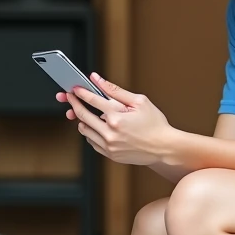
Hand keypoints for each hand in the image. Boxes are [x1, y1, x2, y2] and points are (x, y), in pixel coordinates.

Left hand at [57, 73, 175, 166]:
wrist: (163, 147)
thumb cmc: (154, 124)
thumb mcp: (139, 101)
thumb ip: (115, 90)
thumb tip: (98, 80)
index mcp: (117, 117)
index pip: (92, 100)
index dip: (81, 92)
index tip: (75, 88)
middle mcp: (110, 133)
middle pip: (82, 115)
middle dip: (74, 104)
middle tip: (71, 98)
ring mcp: (109, 145)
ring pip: (84, 130)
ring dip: (83, 120)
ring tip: (88, 113)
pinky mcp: (109, 154)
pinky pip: (91, 142)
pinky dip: (91, 133)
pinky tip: (98, 127)